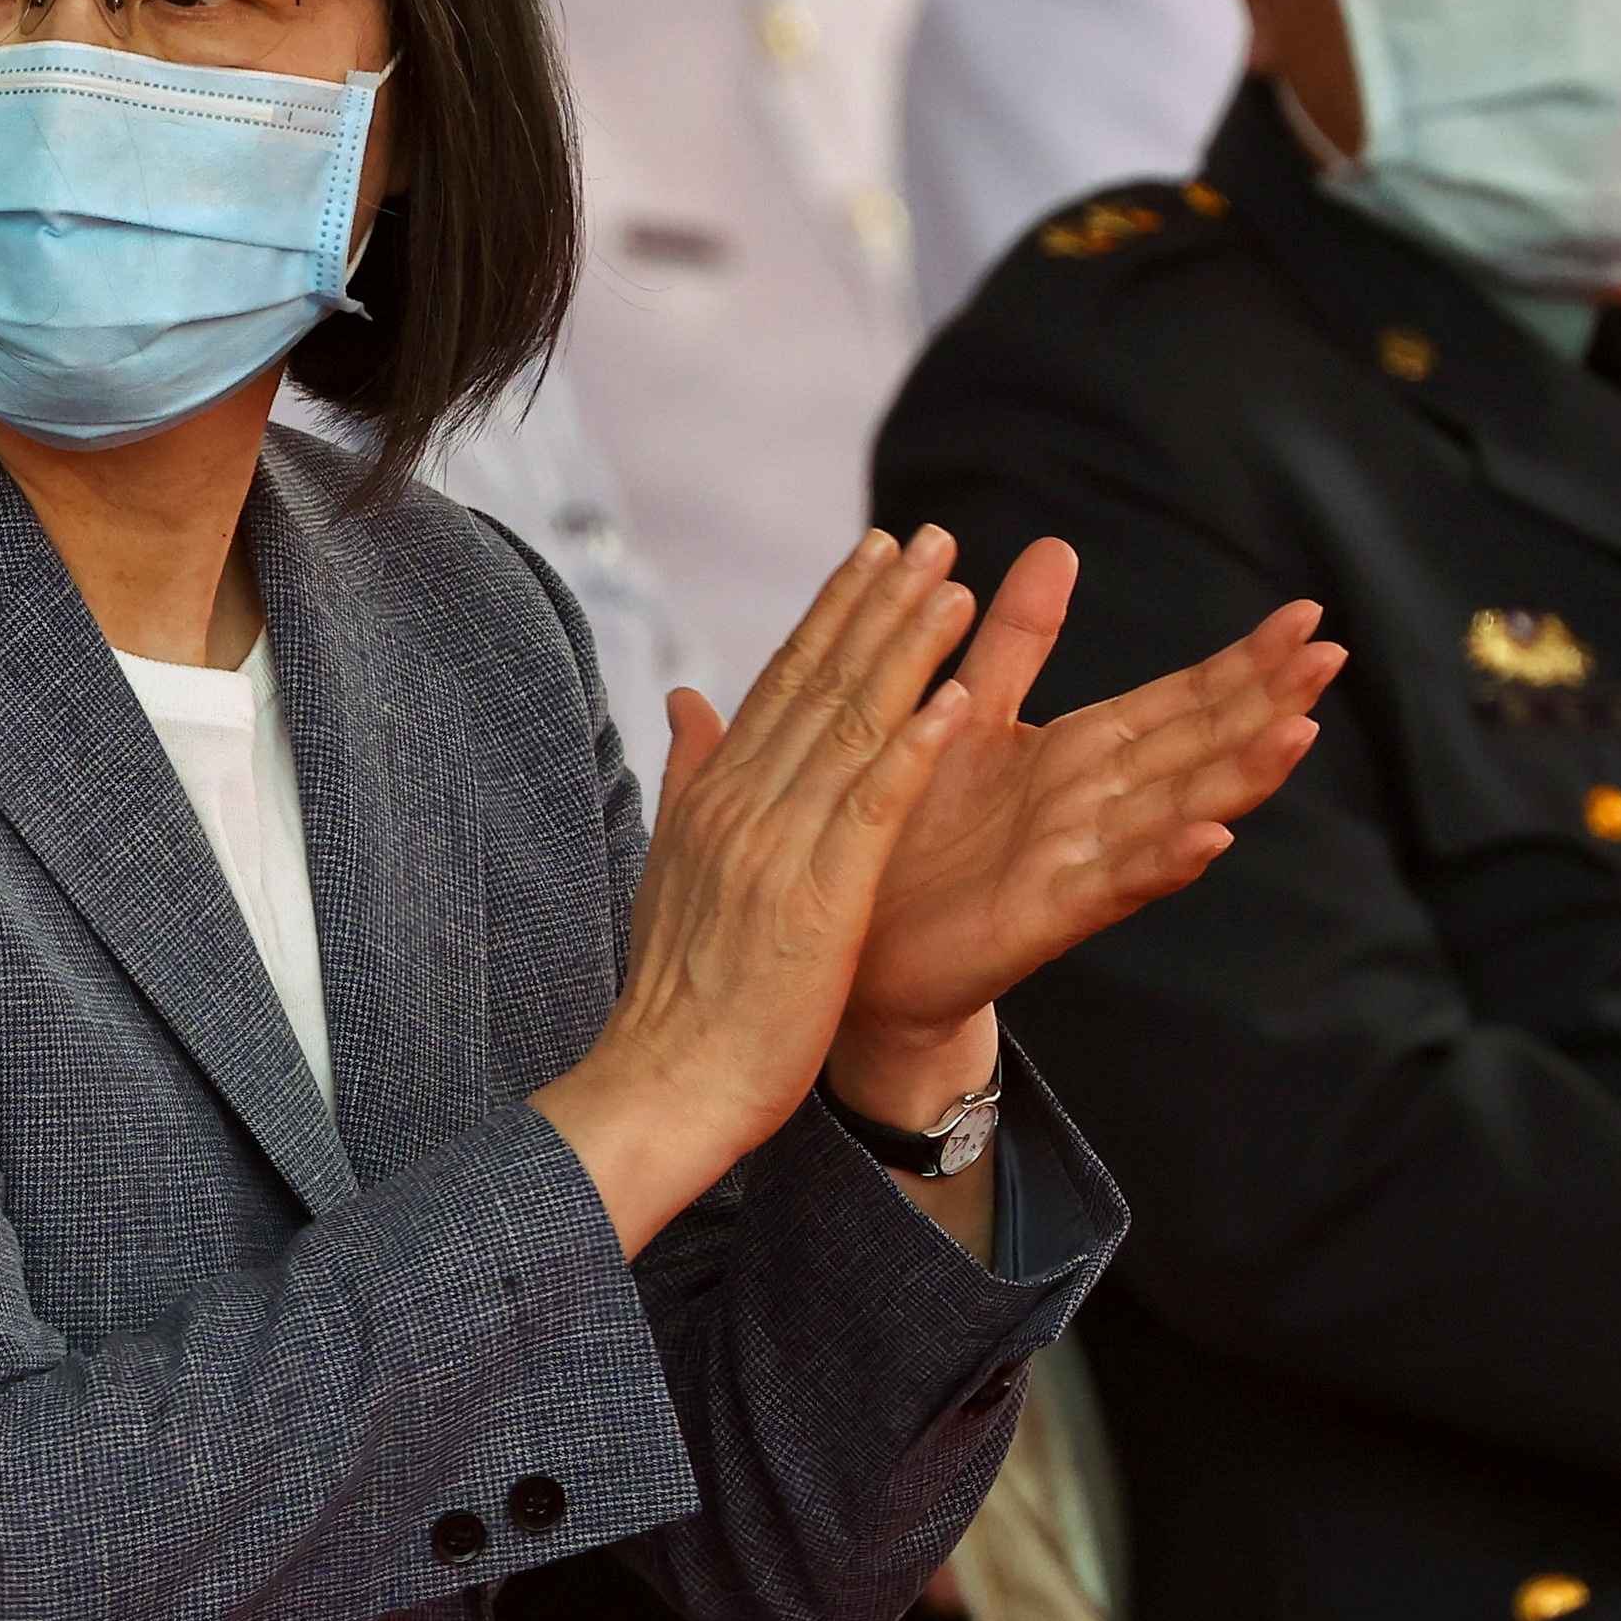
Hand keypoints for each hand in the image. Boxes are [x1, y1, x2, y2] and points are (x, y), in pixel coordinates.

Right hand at [533, 532, 988, 1252]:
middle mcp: (741, 806)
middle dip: (877, 604)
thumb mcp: (673, 867)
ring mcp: (777, 849)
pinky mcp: (816, 901)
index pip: (779, 681)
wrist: (662, 1084)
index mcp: (714, 797)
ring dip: (906, 652)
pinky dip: (913, 750)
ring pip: (849, 728)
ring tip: (956, 587)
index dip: (831, 611)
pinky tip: (957, 702)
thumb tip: (685, 700)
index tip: (876, 551)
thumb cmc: (677, 994)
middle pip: (817, 683)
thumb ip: (688, 778)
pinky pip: (872, 810)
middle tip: (928, 535)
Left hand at [827, 548, 1335, 1126]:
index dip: (1243, 661)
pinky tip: (1213, 837)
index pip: (1182, 698)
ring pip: (1176, 810)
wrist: (864, 944)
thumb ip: (1019, 640)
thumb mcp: (969, 713)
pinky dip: (1163, 862)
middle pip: (1199, 746)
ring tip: (1298, 735)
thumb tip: (1057, 546)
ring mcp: (1080, 860)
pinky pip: (1112, 884)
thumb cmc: (918, 831)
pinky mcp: (1045, 914)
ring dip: (1239, 777)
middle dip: (1266, 704)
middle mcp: (1098, 804)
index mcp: (1083, 751)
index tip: (1308, 617)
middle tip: (1334, 657)